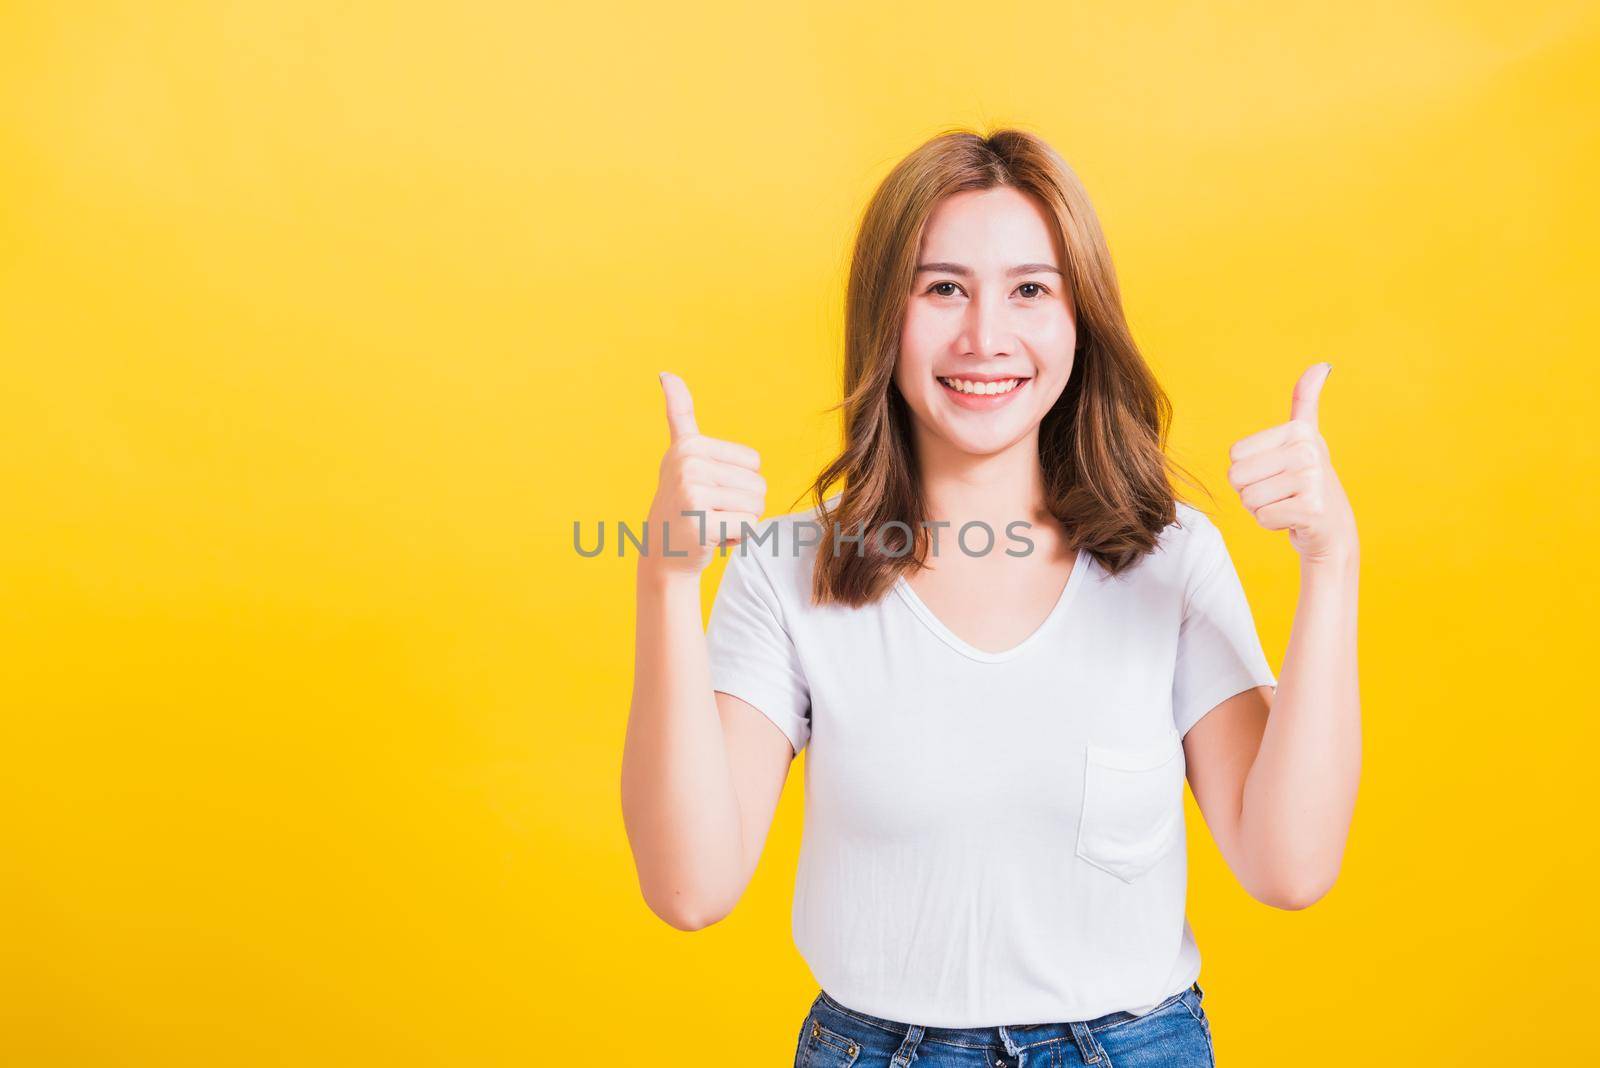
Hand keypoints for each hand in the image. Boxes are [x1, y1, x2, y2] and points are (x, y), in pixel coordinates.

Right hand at [643, 372, 766, 577]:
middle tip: (710, 512)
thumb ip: (679, 414)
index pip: (753, 462)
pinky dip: (738, 539)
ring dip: (740, 522)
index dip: (739, 482)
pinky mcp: (701, 520)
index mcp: (690, 445)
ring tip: (711, 523)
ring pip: (756, 506)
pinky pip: (750, 527)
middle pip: (758, 484)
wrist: (663, 555)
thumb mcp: (681, 455)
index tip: (706, 490)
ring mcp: (692, 491)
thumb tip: (666, 372)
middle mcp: (688, 463)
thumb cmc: (682, 504)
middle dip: (741, 505)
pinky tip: (712, 539)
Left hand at [1226, 362, 1357, 563]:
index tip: (1278, 472)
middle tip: (1280, 492)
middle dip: (1251, 491)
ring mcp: (1312, 480)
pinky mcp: (1311, 509)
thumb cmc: (1308, 480)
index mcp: (1299, 431)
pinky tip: (1293, 519)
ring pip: (1248, 499)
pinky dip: (1272, 524)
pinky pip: (1262, 517)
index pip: (1235, 455)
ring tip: (1287, 504)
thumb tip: (1321, 365)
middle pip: (1236, 477)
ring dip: (1261, 508)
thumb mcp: (1305, 436)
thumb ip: (1305, 400)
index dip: (1249, 470)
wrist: (1332, 528)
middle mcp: (1308, 450)